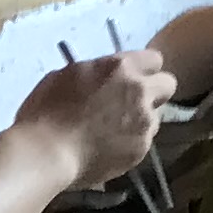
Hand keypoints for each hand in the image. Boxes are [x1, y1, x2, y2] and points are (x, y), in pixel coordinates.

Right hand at [14, 52, 172, 186]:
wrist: (44, 153)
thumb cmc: (44, 112)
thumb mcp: (66, 76)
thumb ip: (96, 73)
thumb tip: (105, 77)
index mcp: (121, 67)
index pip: (154, 59)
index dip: (143, 70)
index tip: (131, 80)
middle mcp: (140, 90)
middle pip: (168, 84)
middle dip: (153, 93)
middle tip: (131, 105)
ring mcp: (144, 120)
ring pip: (155, 116)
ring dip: (140, 121)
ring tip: (112, 134)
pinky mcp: (141, 148)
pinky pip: (143, 142)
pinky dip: (130, 145)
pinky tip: (107, 150)